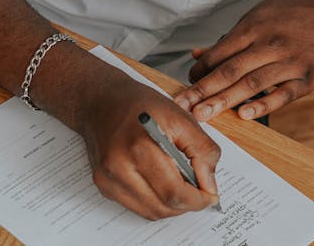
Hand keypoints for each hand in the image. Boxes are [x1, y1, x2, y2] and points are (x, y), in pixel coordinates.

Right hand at [75, 70, 220, 219]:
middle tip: (201, 193)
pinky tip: (164, 184)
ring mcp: (107, 179)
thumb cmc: (142, 105)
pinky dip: (156, 202)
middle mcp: (118, 167)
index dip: (198, 200)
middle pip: (162, 207)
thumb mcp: (182, 118)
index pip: (173, 192)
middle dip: (188, 205)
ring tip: (183, 186)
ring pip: (150, 212)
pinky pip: (137, 207)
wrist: (102, 102)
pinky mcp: (103, 185)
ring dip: (172, 207)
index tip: (211, 197)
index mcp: (140, 147)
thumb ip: (203, 151)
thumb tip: (210, 185)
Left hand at [173, 0, 313, 120]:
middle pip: (230, 70)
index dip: (199, 72)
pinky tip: (245, 115)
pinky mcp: (310, 76)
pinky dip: (264, 104)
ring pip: (253, 83)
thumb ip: (231, 38)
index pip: (219, 53)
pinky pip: (284, 93)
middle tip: (183, 107)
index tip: (185, 88)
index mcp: (255, 26)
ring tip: (204, 115)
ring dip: (225, 101)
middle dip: (203, 91)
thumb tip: (198, 55)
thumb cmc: (296, 12)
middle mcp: (271, 42)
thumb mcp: (260, 14)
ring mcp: (292, 60)